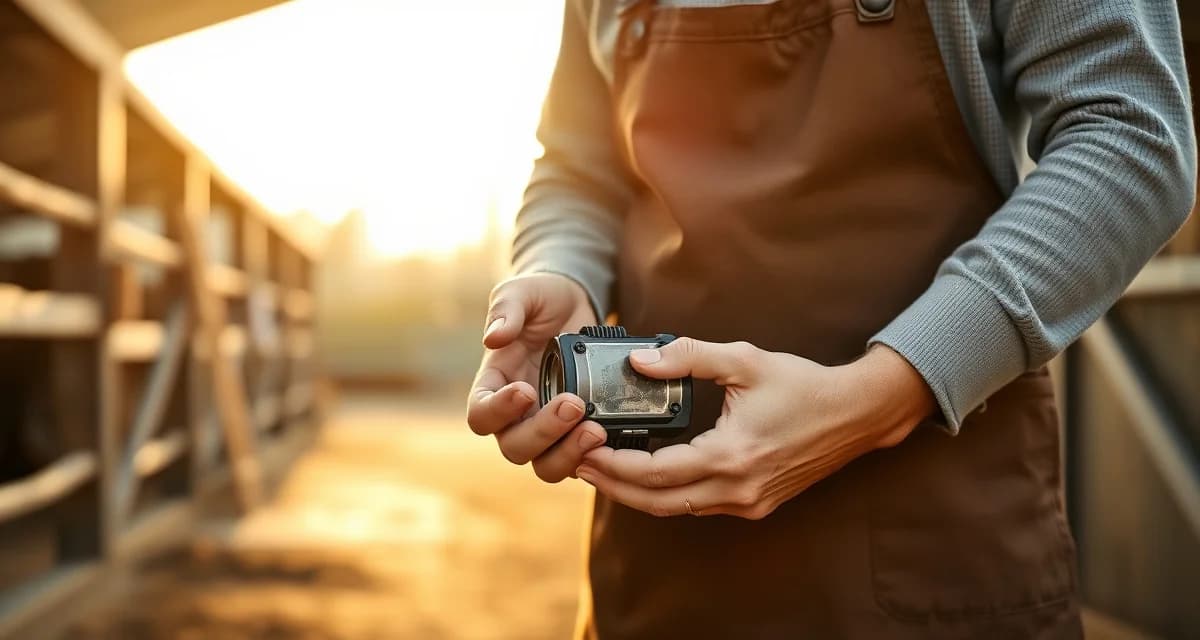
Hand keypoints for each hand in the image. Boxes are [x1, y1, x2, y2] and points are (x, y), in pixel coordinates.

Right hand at [466, 273, 608, 481]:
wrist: (577, 305)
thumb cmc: (541, 298)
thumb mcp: (524, 291)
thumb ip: (507, 309)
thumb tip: (494, 336)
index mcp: (494, 385)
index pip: (481, 415)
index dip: (498, 412)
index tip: (525, 390)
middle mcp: (516, 414)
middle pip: (515, 447)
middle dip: (544, 432)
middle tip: (574, 404)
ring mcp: (547, 427)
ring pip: (546, 464)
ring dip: (569, 454)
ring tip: (596, 430)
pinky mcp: (577, 432)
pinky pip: (581, 460)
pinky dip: (594, 456)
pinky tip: (610, 436)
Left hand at [576, 339, 934, 518]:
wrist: (856, 414)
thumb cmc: (802, 385)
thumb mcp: (743, 360)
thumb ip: (687, 357)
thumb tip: (639, 360)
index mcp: (730, 456)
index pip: (653, 473)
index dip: (611, 466)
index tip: (582, 449)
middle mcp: (736, 490)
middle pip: (656, 502)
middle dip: (612, 486)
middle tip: (578, 463)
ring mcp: (747, 503)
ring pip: (676, 509)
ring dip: (636, 493)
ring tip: (603, 467)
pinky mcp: (755, 504)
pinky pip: (698, 505)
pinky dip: (667, 493)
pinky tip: (648, 472)